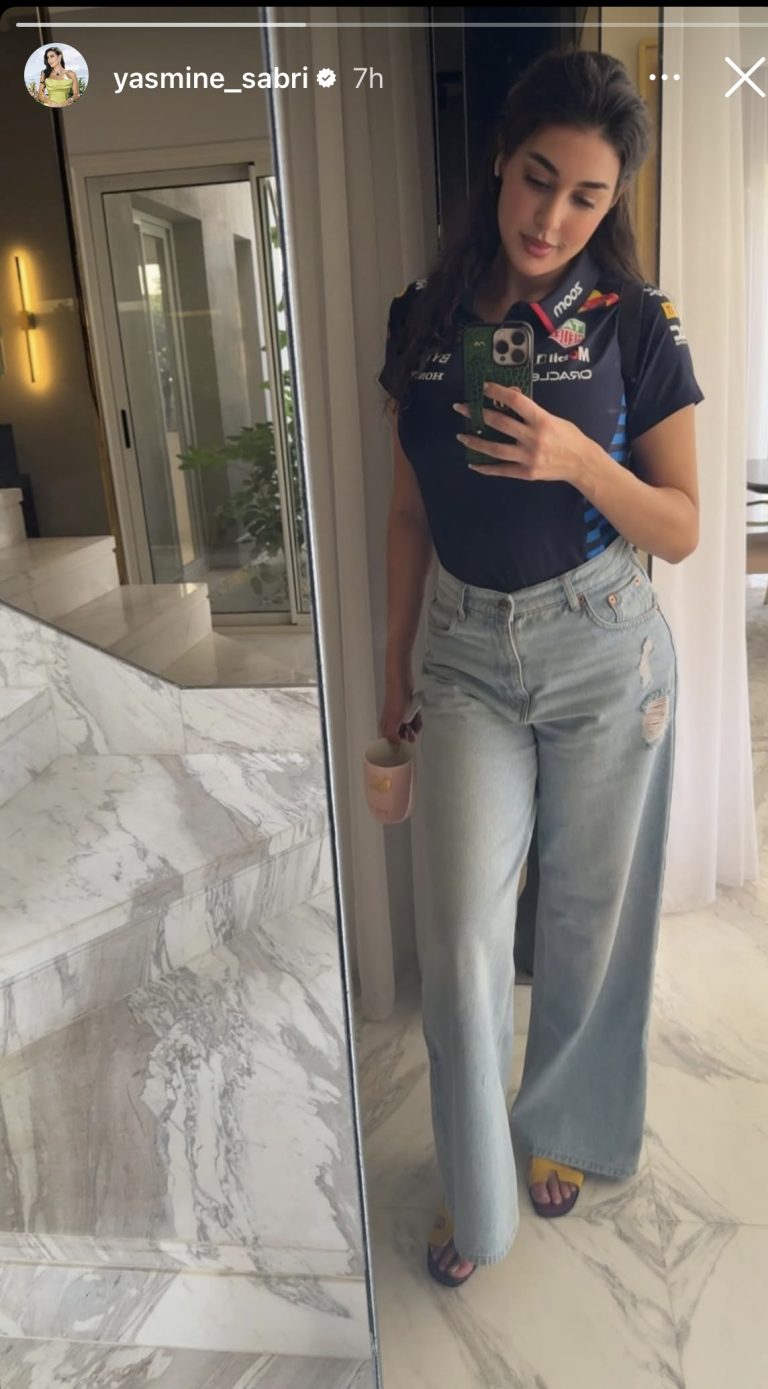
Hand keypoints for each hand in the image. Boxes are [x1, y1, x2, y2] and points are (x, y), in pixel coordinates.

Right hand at [379, 676, 422, 748]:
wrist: (402, 683)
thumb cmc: (396, 700)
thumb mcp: (394, 721)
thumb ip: (393, 736)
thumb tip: (394, 748)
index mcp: (385, 727)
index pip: (389, 742)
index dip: (397, 746)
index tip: (404, 749)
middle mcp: (392, 723)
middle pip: (401, 737)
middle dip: (408, 736)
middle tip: (412, 736)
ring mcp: (400, 717)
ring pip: (409, 729)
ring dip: (414, 728)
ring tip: (416, 722)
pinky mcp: (407, 712)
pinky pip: (413, 721)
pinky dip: (417, 720)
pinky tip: (418, 716)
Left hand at [453, 381, 588, 484]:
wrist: (581, 463)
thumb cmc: (568, 437)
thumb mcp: (553, 418)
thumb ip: (532, 411)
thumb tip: (510, 397)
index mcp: (542, 420)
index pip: (515, 401)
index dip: (497, 392)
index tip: (483, 388)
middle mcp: (533, 438)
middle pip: (499, 423)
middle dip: (477, 414)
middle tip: (461, 407)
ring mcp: (528, 457)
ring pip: (495, 449)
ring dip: (475, 442)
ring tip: (462, 436)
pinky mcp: (526, 473)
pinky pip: (501, 470)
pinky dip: (486, 468)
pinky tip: (474, 464)